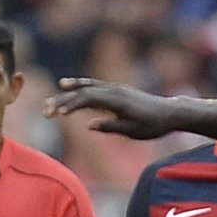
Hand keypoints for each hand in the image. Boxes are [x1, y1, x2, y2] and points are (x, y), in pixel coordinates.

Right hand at [44, 78, 174, 139]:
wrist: (171, 112)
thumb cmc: (154, 125)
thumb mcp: (133, 131)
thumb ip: (110, 126)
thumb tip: (88, 125)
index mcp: (117, 101)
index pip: (88, 100)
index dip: (71, 105)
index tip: (57, 114)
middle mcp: (114, 91)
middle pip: (83, 92)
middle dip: (63, 100)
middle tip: (45, 110)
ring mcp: (115, 88)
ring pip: (87, 86)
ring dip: (69, 91)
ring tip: (53, 95)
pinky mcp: (117, 89)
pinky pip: (95, 85)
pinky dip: (81, 85)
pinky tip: (69, 86)